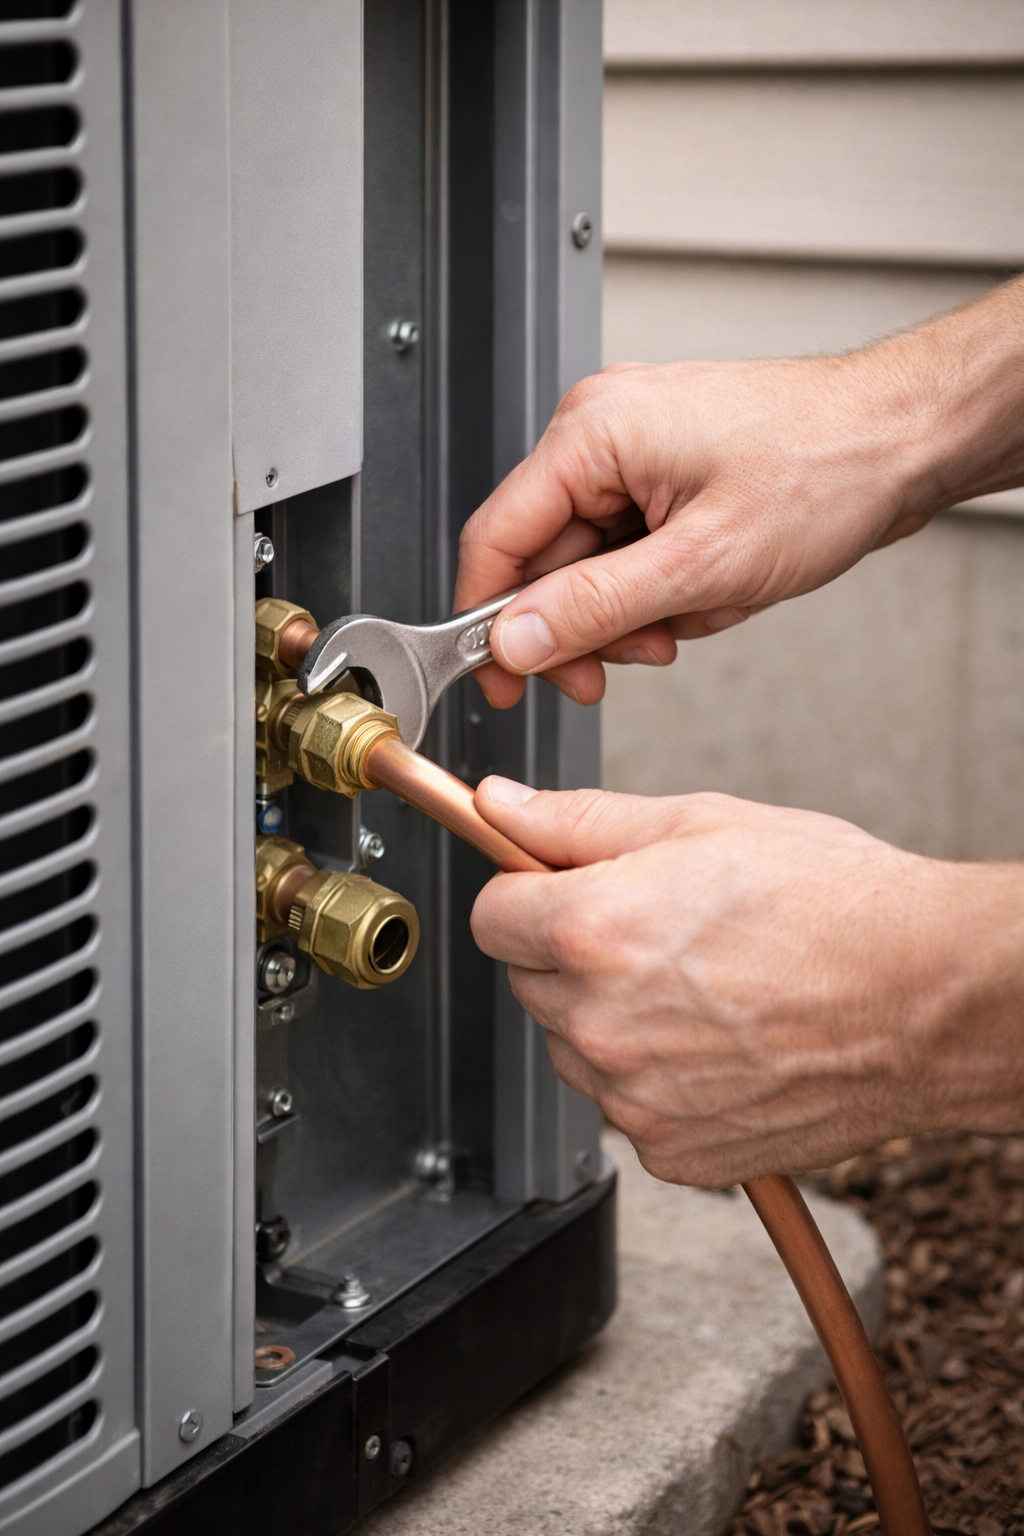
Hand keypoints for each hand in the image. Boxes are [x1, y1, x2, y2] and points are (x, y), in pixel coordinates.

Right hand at [455, 278, 1023, 709]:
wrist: (906, 439)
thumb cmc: (827, 467)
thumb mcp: (700, 562)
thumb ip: (594, 607)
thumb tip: (515, 641)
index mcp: (591, 433)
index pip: (496, 539)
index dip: (490, 622)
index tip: (500, 679)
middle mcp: (602, 431)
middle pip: (547, 560)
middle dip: (594, 623)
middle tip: (631, 659)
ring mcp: (637, 450)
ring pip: (595, 565)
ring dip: (641, 611)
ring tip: (701, 609)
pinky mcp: (667, 473)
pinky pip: (635, 552)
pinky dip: (669, 587)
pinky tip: (716, 587)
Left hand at [470, 778, 1023, 1185]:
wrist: (929, 999)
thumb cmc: (835, 906)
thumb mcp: (701, 823)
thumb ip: (580, 821)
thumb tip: (504, 807)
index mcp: (593, 931)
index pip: (490, 919)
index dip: (525, 896)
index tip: (555, 892)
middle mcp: (601, 1023)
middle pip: (530, 985)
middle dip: (572, 956)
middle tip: (656, 932)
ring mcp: (635, 1098)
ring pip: (576, 1051)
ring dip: (610, 1021)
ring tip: (700, 988)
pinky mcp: (674, 1152)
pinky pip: (628, 1108)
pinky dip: (658, 1081)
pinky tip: (720, 1042)